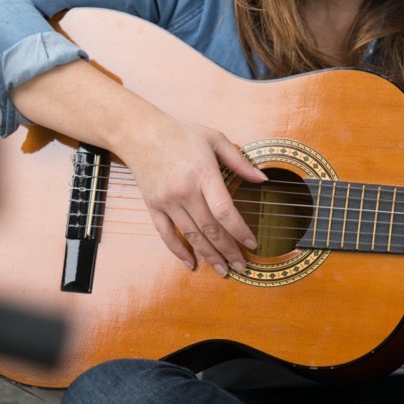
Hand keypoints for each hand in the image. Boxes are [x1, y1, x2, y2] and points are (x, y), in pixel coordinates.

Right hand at [116, 112, 264, 276]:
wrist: (140, 133)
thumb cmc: (180, 134)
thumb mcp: (214, 138)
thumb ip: (239, 160)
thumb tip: (262, 179)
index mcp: (203, 174)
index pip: (224, 211)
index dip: (240, 231)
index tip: (252, 244)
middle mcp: (184, 191)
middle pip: (210, 229)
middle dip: (228, 251)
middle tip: (242, 267)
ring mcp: (167, 201)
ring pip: (191, 236)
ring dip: (209, 256)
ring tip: (223, 270)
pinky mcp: (153, 206)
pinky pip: (166, 234)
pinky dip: (178, 252)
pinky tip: (191, 264)